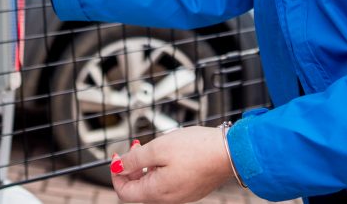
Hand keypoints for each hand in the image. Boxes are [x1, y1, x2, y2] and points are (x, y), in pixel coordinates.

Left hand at [111, 127, 234, 202]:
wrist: (229, 152)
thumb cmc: (197, 149)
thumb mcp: (157, 148)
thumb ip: (134, 159)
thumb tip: (117, 166)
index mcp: (157, 192)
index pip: (124, 192)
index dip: (116, 173)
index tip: (117, 156)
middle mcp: (168, 199)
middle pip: (139, 189)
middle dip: (133, 167)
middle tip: (136, 147)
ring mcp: (181, 195)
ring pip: (154, 184)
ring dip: (147, 166)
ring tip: (154, 147)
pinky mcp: (191, 188)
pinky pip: (169, 182)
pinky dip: (162, 169)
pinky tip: (169, 153)